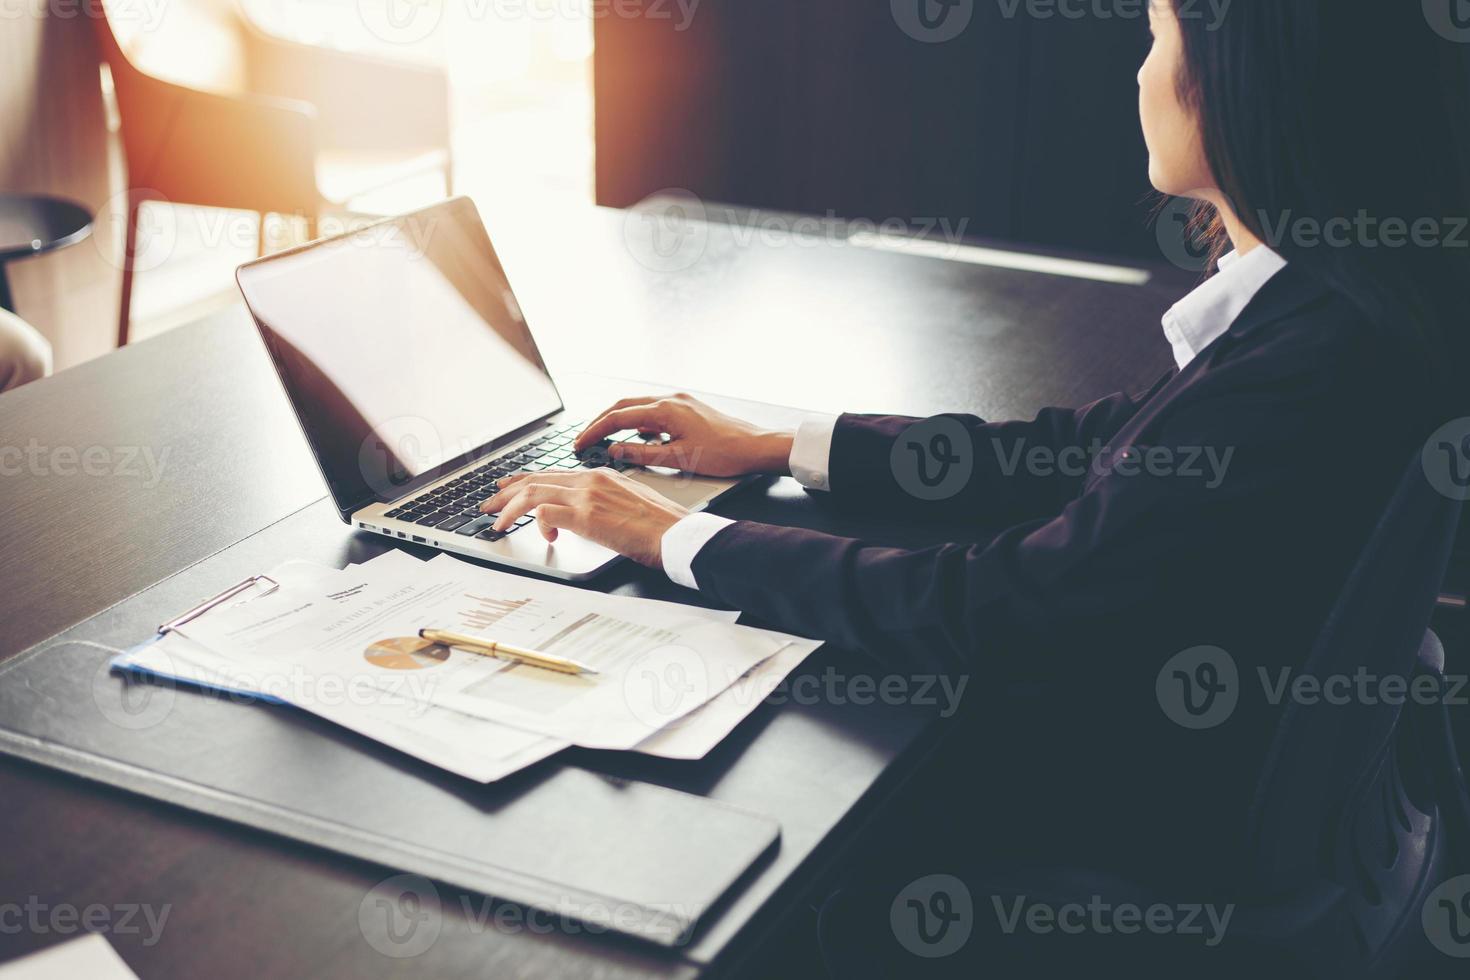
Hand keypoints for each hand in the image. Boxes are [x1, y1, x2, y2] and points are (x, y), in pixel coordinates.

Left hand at [480, 469, 689, 566]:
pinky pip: (545, 515)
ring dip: (509, 509)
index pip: (551, 474)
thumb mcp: (627, 505)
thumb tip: (582, 518)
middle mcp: (590, 479)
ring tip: (498, 523)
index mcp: (599, 475)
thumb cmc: (661, 526)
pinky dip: (537, 526)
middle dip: (504, 494)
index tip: (506, 489)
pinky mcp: (587, 516)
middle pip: (534, 480)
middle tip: (488, 507)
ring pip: (532, 493)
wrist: (678, 534)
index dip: (522, 481)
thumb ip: (601, 504)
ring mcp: (588, 496)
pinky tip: (546, 539)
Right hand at [573, 393, 793, 477]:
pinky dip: (640, 424)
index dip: (595, 431)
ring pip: (639, 408)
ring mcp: (680, 402)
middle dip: (601, 423)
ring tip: (604, 440)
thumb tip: (614, 452)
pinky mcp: (687, 409)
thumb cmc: (724, 454)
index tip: (580, 443)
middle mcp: (670, 399)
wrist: (755, 447)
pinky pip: (655, 413)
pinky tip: (638, 440)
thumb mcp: (678, 458)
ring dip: (620, 422)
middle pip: (624, 406)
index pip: (618, 417)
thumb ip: (642, 454)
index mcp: (665, 409)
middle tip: (585, 439)